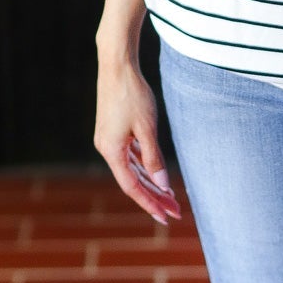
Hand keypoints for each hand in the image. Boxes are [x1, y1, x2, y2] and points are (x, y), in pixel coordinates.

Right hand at [93, 53, 181, 226]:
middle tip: (176, 212)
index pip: (132, 187)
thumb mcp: (146, 128)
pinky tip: (156, 175)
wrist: (117, 65)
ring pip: (132, 169)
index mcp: (111, 151)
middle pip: (133, 181)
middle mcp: (107, 148)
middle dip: (154, 197)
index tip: (166, 218)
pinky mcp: (113, 131)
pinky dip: (144, 167)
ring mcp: (109, 140)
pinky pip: (130, 156)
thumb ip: (154, 158)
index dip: (150, 204)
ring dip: (151, 184)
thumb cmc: (132, 94)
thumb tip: (162, 185)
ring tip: (171, 197)